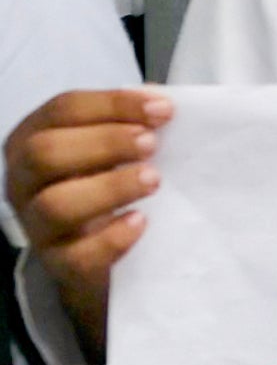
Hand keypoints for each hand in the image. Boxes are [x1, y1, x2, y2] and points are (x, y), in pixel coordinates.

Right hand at [5, 88, 164, 357]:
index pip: (62, 110)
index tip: (164, 109)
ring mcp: (37, 226)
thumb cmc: (106, 185)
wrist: (99, 257)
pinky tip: (141, 221)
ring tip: (154, 179)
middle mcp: (24, 181)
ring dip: (109, 187)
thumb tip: (162, 99)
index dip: (112, 104)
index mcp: (32, 139)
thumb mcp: (113, 149)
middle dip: (104, 142)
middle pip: (45, 152)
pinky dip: (112, 238)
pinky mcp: (60, 265)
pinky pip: (76, 255)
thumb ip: (131, 122)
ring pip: (55, 204)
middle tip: (152, 144)